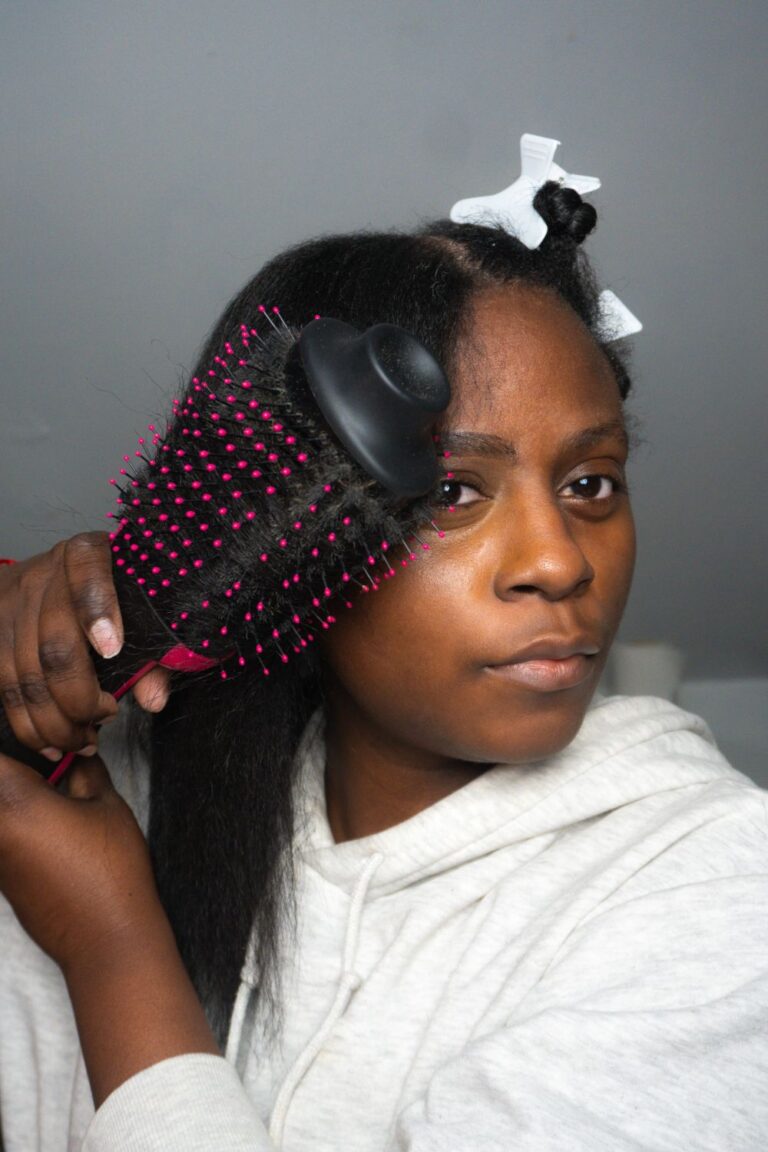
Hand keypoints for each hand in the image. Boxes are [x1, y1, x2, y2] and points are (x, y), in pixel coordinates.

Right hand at [0, 533, 170, 760]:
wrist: (45, 575)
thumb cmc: (108, 595)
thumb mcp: (136, 607)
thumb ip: (154, 651)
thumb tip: (153, 699)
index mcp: (85, 554)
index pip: (87, 574)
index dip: (98, 612)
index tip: (113, 650)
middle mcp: (40, 576)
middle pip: (55, 647)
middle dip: (80, 700)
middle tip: (103, 720)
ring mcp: (7, 607)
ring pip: (25, 678)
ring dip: (56, 723)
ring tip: (83, 741)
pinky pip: (4, 690)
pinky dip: (29, 725)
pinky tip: (52, 742)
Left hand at [0, 749, 159, 974]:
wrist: (106, 937)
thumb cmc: (112, 869)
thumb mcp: (107, 805)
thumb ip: (85, 771)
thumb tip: (77, 753)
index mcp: (14, 801)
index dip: (16, 741)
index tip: (38, 738)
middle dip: (14, 772)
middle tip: (50, 766)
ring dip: (14, 798)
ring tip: (52, 793)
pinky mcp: (0, 879)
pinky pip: (2, 837)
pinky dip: (16, 824)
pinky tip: (50, 826)